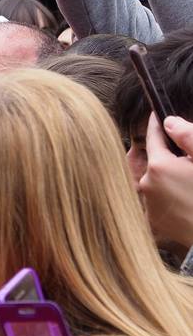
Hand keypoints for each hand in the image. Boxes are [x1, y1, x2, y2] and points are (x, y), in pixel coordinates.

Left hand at [139, 114, 192, 252]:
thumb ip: (189, 137)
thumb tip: (169, 122)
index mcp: (159, 167)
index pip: (153, 138)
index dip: (156, 124)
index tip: (156, 114)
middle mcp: (146, 185)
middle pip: (150, 161)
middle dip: (161, 153)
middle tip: (176, 152)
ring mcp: (146, 204)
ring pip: (151, 181)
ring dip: (163, 175)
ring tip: (184, 178)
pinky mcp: (151, 221)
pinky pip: (154, 200)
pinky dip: (164, 194)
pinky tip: (182, 195)